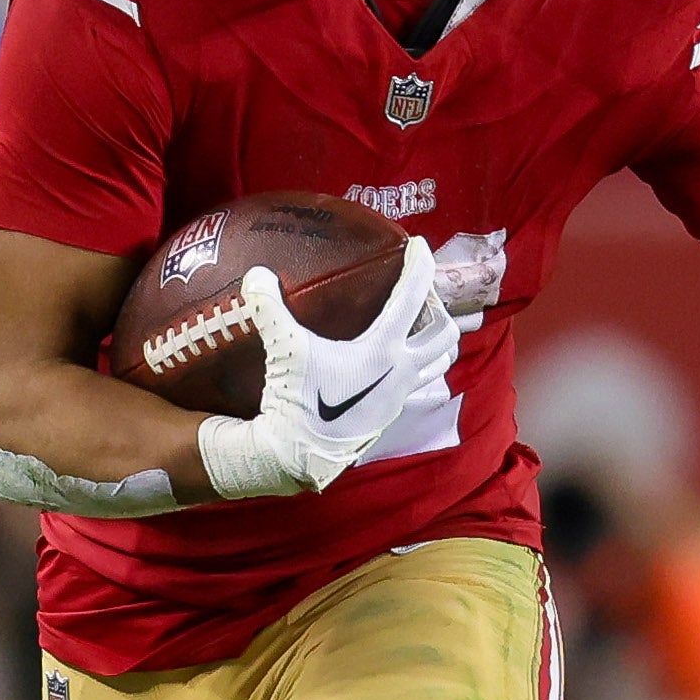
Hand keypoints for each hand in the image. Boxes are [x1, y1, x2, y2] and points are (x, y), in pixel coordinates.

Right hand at [195, 241, 456, 500]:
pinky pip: (420, 383)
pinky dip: (419, 366)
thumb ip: (269, 307)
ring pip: (440, 362)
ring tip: (416, 326)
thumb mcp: (283, 348)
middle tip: (416, 295)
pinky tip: (395, 360)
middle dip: (438, 309)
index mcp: (383, 349)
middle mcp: (402, 371)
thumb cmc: (295, 400)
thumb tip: (255, 274)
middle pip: (445, 332)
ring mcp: (400, 395)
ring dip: (435, 341)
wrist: (297, 454)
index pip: (413, 296)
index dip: (420, 265)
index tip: (419, 245)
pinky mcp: (392, 413)